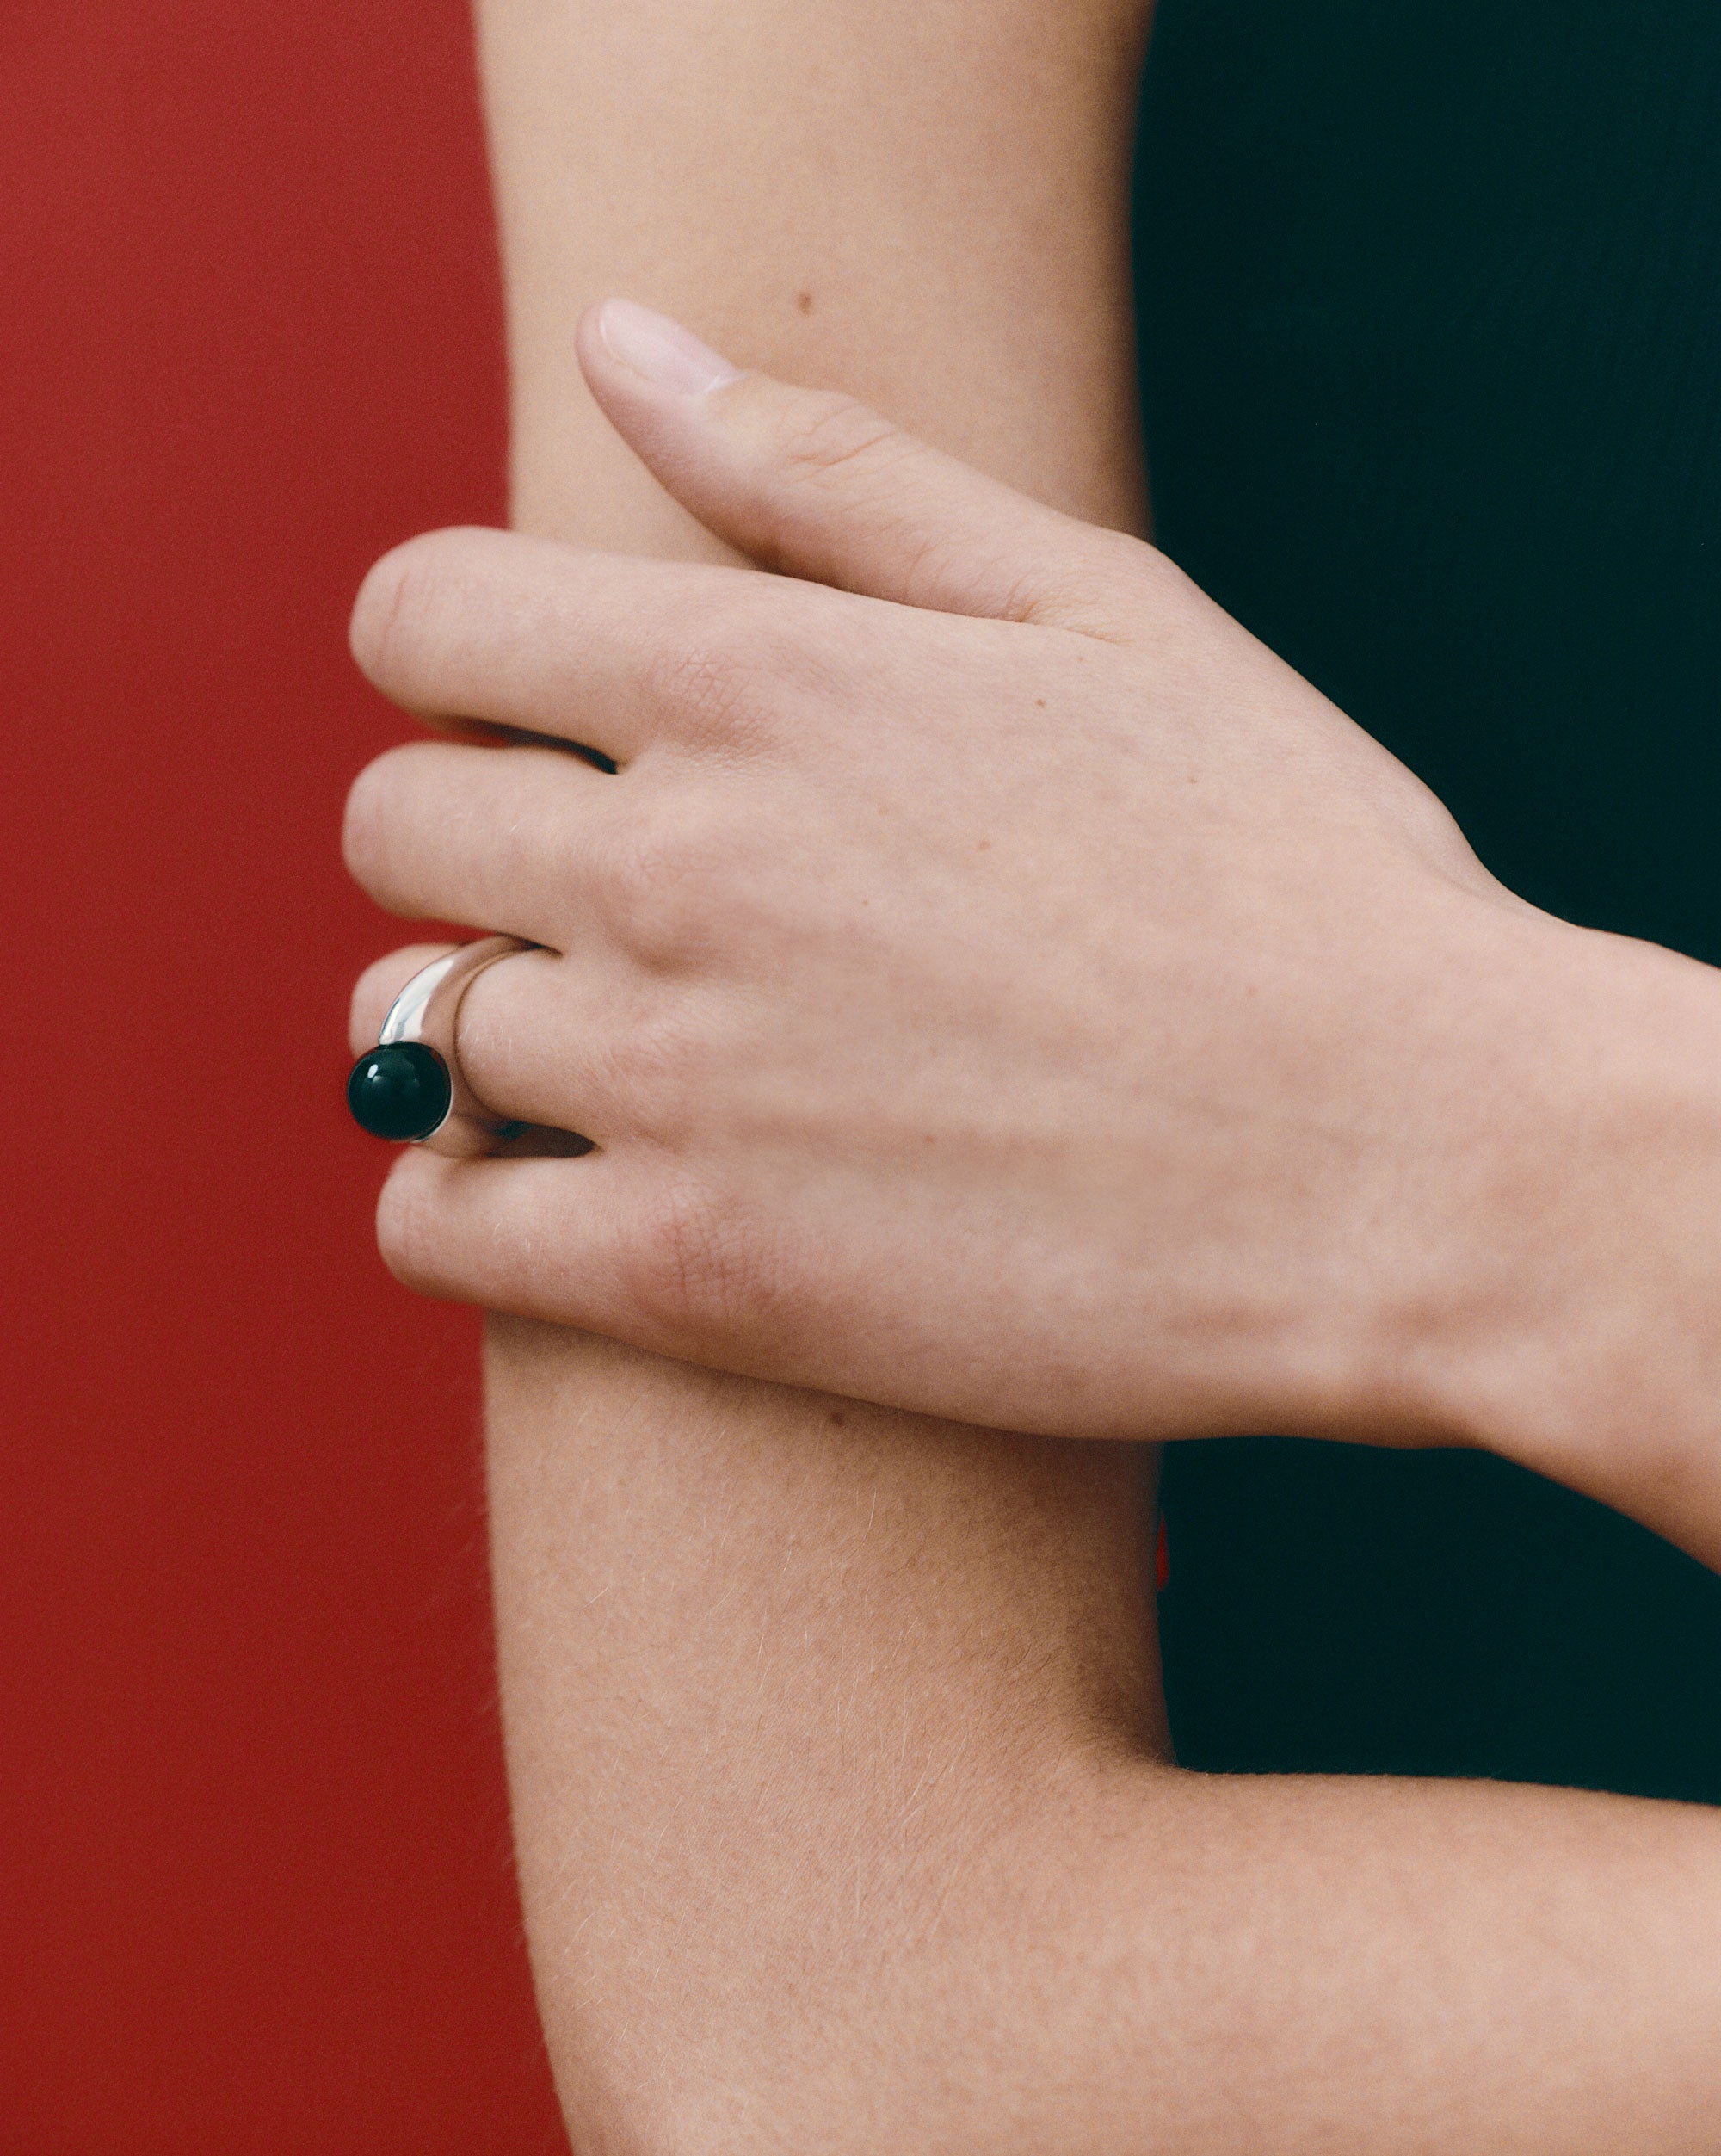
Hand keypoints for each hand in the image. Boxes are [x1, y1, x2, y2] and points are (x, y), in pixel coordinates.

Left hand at [342, 299, 1717, 1461]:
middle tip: (605, 886)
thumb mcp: (1099, 609)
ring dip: (476, 1022)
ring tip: (616, 1045)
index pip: (423, 617)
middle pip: (395, 826)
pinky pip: (433, 1225)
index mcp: (751, 678)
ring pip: (411, 1026)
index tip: (523, 705)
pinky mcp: (697, 1281)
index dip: (451, 650)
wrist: (1416, 1171)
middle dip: (471, 835)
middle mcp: (672, 869)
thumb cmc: (1288, 874)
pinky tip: (557, 1187)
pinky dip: (459, 1200)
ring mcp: (673, 1086)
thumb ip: (831, 475)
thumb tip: (615, 344)